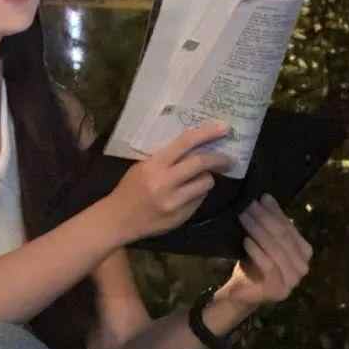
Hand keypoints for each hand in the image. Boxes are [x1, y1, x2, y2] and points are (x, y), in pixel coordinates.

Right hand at [106, 122, 234, 241]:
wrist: (119, 220)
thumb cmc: (130, 188)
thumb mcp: (143, 167)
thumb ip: (168, 158)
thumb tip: (197, 148)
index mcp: (154, 165)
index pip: (185, 142)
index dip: (208, 133)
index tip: (225, 128)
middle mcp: (165, 183)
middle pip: (202, 163)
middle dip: (220, 159)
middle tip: (229, 159)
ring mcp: (174, 202)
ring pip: (205, 183)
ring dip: (208, 178)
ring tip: (200, 179)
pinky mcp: (181, 217)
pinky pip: (200, 200)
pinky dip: (198, 194)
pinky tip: (187, 196)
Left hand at [222, 194, 312, 308]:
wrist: (243, 291)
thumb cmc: (255, 263)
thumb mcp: (263, 239)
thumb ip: (270, 220)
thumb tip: (266, 196)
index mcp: (304, 251)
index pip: (289, 227)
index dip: (274, 212)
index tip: (259, 198)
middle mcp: (303, 266)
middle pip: (283, 237)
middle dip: (264, 219)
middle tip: (248, 206)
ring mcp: (293, 280)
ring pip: (276, 249)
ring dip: (259, 231)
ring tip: (244, 218)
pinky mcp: (280, 289)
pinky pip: (269, 265)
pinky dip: (257, 251)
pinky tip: (246, 240)